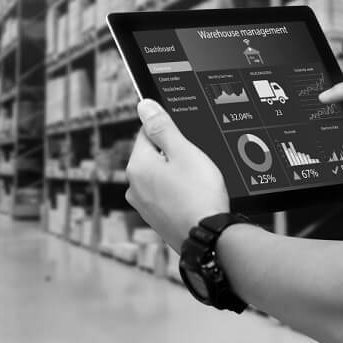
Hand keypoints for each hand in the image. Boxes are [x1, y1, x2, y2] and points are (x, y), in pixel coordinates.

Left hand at [125, 99, 228, 249]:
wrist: (208, 237)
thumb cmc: (199, 194)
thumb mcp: (184, 152)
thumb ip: (162, 127)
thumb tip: (144, 105)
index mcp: (137, 165)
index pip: (147, 132)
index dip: (170, 133)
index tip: (187, 142)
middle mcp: (133, 186)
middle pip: (153, 155)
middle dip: (173, 155)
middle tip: (196, 164)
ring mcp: (143, 205)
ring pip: (160, 176)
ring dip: (176, 175)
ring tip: (197, 183)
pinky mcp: (155, 219)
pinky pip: (165, 195)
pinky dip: (177, 193)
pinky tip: (194, 197)